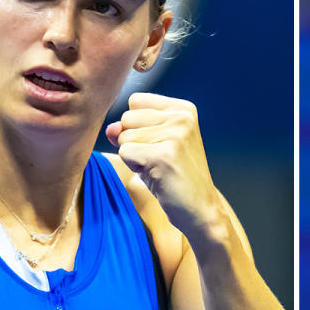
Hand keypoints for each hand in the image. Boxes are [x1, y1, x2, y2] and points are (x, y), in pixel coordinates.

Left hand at [106, 93, 220, 239]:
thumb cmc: (175, 175)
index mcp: (183, 109)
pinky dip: (134, 167)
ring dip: (134, 156)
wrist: (199, 207)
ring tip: (157, 167)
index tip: (158, 144)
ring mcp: (174, 135)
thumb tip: (110, 129)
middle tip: (157, 159)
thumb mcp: (154, 144)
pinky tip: (155, 175)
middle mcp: (182, 117)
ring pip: (124, 136)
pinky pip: (125, 153)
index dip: (137, 125)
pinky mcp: (163, 155)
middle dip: (133, 141)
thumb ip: (130, 129)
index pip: (136, 101)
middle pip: (127, 118)